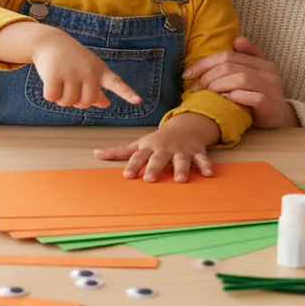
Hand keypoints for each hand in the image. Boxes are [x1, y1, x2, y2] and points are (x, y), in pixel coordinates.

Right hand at [32, 32, 140, 108]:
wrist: (50, 41)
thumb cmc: (72, 59)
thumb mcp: (88, 69)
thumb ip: (96, 89)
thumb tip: (106, 104)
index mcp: (100, 71)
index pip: (116, 83)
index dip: (127, 93)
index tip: (138, 101)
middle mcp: (89, 71)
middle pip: (86, 102)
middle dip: (75, 101)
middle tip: (69, 87)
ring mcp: (72, 72)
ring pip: (68, 102)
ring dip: (60, 98)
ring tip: (60, 81)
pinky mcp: (55, 74)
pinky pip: (53, 97)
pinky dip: (49, 95)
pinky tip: (50, 81)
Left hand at [93, 113, 219, 182]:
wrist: (186, 125)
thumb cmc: (158, 139)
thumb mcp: (139, 143)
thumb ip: (119, 152)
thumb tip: (96, 153)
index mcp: (150, 147)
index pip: (139, 156)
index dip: (133, 165)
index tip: (127, 175)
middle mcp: (165, 149)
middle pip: (159, 158)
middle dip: (154, 167)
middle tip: (149, 178)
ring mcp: (182, 150)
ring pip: (181, 160)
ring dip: (181, 168)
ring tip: (180, 180)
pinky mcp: (196, 151)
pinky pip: (202, 159)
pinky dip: (206, 166)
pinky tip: (209, 174)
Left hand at [183, 36, 298, 128]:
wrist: (280, 120)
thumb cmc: (261, 96)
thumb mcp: (254, 75)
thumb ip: (246, 57)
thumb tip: (236, 39)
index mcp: (262, 62)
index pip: (228, 55)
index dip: (205, 63)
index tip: (187, 73)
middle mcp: (268, 72)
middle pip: (231, 66)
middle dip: (208, 76)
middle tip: (195, 88)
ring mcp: (271, 88)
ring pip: (241, 79)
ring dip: (219, 86)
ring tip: (208, 94)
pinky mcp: (271, 105)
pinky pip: (253, 97)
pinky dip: (236, 97)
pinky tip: (225, 101)